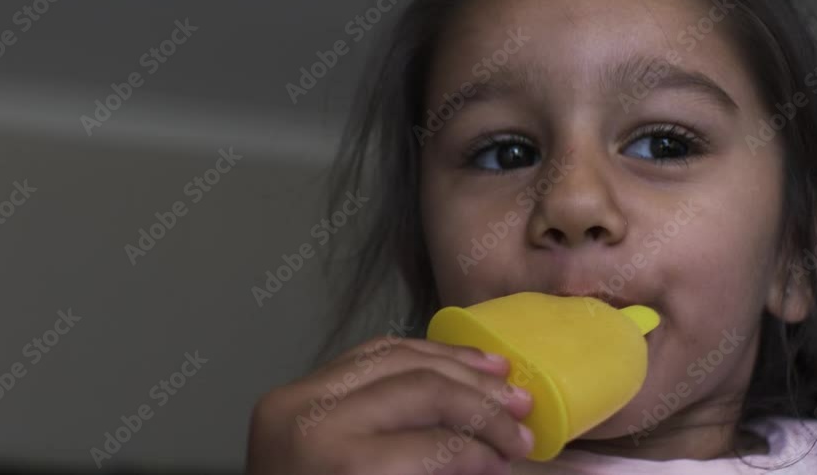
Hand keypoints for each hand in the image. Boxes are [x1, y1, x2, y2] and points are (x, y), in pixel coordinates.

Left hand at [246, 336, 533, 474]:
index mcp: (343, 466)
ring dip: (455, 364)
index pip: (435, 445)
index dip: (484, 450)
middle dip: (481, 403)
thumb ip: (447, 473)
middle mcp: (316, 420)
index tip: (516, 455)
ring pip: (396, 356)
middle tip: (522, 414)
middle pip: (420, 388)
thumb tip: (514, 461)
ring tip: (502, 375)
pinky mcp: (294, 389)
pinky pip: (366, 356)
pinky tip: (453, 360)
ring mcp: (298, 397)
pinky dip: (415, 354)